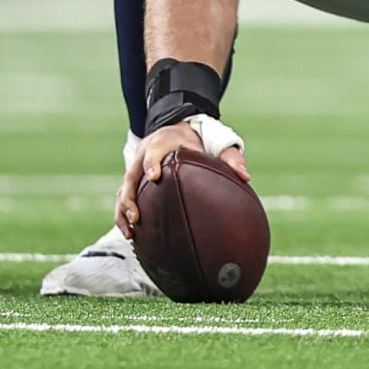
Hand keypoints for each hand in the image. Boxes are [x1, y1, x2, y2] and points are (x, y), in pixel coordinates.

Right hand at [115, 115, 248, 237]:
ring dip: (123, 212)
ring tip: (131, 233)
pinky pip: (125, 200)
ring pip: (124, 191)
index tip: (154, 176)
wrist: (177, 132)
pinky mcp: (135, 183)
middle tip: (137, 217)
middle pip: (131, 177)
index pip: (153, 152)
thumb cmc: (196, 141)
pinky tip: (133, 237)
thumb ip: (229, 157)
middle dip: (130, 198)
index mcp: (162, 143)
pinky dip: (124, 218)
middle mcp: (144, 156)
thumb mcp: (215, 142)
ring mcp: (137, 171)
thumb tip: (246, 177)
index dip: (151, 163)